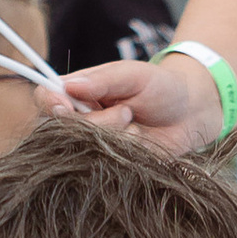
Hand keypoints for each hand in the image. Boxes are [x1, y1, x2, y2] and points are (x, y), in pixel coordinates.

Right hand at [53, 51, 223, 156]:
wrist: (191, 114)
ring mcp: (92, 142)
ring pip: (85, 148)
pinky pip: (106, 163)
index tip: (65, 106)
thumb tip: (69, 85)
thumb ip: (102, 80)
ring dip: (116, 136)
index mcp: (77, 91)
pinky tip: (140, 141)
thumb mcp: (133, 74)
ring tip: (135, 122)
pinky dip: (126, 152)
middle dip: (97, 122)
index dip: (50, 104)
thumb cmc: (161, 86)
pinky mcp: (109, 162)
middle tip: (127, 111)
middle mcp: (79, 118)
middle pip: (63, 128)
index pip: (45, 98)